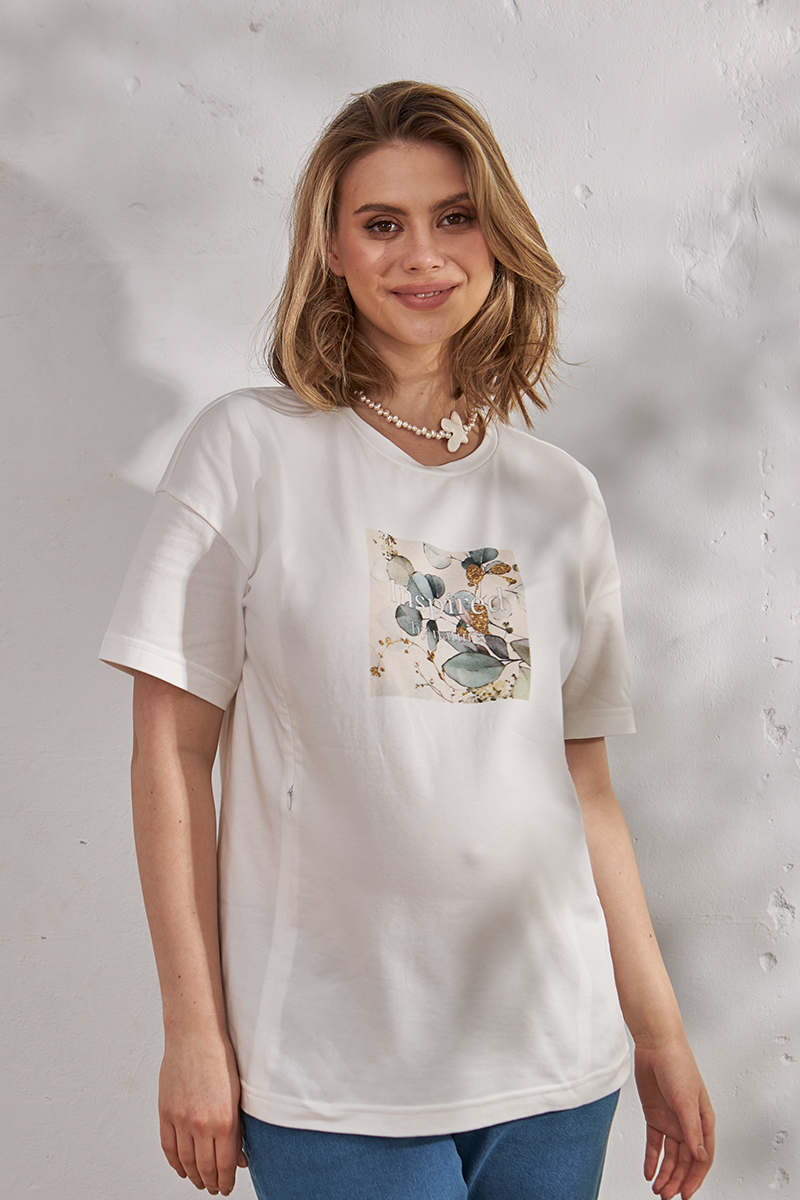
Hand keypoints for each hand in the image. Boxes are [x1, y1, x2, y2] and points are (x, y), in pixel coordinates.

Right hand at [158, 1029, 247, 1194]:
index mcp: (224, 1120)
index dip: (226, 1182)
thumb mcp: (238, 1094)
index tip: (227, 1187)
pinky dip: (174, 1163)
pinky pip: (168, 1147)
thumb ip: (237, 1129)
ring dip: (193, 1176)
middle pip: (204, 1168)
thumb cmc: (220, 1057)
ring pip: (185, 1162)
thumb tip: (239, 1158)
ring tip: (199, 1181)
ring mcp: (180, 1119)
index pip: (225, 1166)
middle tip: (214, 1188)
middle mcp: (201, 1124)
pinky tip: (181, 1168)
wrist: (195, 1034)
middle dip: (210, 1183)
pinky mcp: (165, 1112)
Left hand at [634, 1039, 714, 1198]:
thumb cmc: (678, 1064)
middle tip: (668, 1196)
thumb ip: (692, 1129)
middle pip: (685, 1160)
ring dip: (665, 1173)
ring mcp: (671, 1120)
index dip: (695, 1177)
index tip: (686, 1193)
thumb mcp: (686, 1099)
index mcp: (703, 1120)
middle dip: (678, 1180)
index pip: (702, 1157)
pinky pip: (654, 1143)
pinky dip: (652, 1159)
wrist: (655, 1044)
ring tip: (658, 1189)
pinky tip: (649, 1172)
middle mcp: (688, 1123)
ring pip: (670, 1155)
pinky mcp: (655, 1116)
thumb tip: (699, 1156)